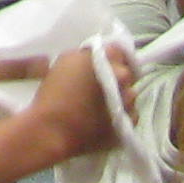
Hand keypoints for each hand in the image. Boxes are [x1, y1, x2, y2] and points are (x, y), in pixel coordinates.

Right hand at [21, 43, 132, 161]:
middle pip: (126, 72)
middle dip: (116, 76)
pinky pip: (130, 115)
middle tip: (100, 85)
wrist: (53, 130)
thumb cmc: (54, 93)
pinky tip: (105, 119)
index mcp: (108, 59)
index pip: (119, 51)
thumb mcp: (66, 60)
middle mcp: (123, 78)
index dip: (110, 58)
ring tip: (102, 105)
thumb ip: (87, 54)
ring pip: (130, 94)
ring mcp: (128, 102)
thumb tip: (97, 56)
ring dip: (120, 96)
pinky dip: (121, 115)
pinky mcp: (127, 124)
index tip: (102, 65)